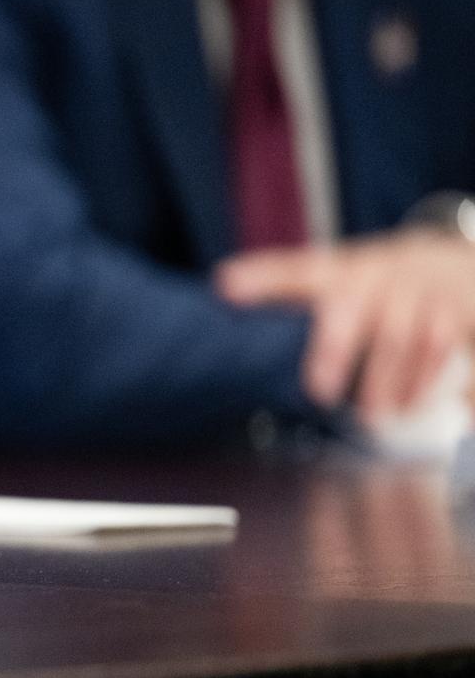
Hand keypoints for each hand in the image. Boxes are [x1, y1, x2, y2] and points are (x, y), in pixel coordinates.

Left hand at [215, 230, 474, 422]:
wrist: (453, 262)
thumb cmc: (380, 286)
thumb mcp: (342, 280)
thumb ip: (295, 299)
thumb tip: (229, 312)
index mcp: (342, 271)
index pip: (297, 271)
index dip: (262, 278)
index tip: (226, 287)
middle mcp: (379, 278)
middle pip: (353, 307)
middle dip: (334, 349)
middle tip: (319, 392)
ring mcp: (420, 296)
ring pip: (406, 334)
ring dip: (388, 378)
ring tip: (373, 415)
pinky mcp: (456, 316)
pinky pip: (446, 347)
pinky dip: (431, 380)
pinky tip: (415, 405)